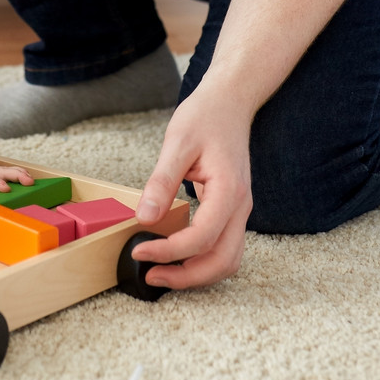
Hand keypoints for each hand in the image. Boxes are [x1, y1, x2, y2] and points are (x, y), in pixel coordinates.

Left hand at [130, 88, 254, 289]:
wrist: (230, 102)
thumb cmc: (205, 117)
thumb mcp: (177, 144)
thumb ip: (161, 183)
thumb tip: (144, 218)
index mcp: (229, 191)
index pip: (201, 238)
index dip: (169, 252)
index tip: (138, 250)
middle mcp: (240, 207)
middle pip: (222, 261)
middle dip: (186, 277)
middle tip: (150, 275)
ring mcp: (240, 211)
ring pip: (227, 260)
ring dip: (197, 274)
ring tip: (161, 272)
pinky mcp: (232, 210)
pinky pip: (223, 247)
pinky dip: (202, 260)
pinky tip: (176, 256)